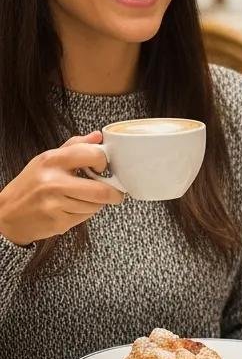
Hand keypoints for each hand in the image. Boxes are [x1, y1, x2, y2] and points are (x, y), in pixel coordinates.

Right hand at [0, 132, 123, 246]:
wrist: (6, 212)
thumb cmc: (31, 184)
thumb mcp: (47, 159)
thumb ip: (75, 146)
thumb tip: (98, 136)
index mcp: (52, 160)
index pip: (93, 155)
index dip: (104, 162)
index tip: (104, 167)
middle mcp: (53, 181)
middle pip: (102, 190)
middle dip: (113, 193)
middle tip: (114, 192)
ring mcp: (55, 203)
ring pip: (95, 205)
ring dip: (97, 203)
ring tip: (82, 198)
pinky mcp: (58, 221)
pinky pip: (85, 217)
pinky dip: (85, 213)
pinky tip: (72, 208)